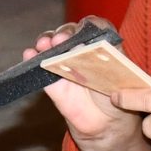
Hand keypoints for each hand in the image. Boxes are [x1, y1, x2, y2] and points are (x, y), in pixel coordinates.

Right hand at [27, 20, 140, 148]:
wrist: (107, 124)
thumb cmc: (118, 96)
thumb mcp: (121, 76)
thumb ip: (107, 61)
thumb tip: (87, 48)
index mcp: (101, 45)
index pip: (93, 27)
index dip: (87, 25)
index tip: (82, 28)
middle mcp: (81, 50)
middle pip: (69, 33)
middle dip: (63, 33)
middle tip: (61, 40)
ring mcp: (65, 64)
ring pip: (52, 46)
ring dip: (46, 40)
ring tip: (44, 44)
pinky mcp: (52, 81)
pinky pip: (40, 66)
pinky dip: (32, 58)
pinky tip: (29, 54)